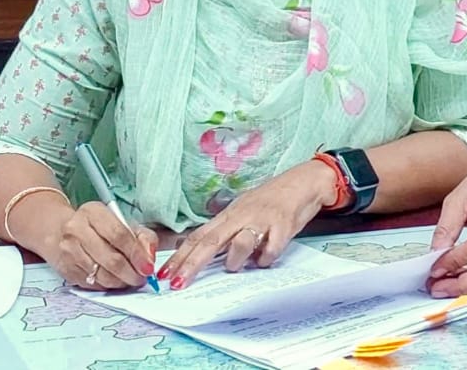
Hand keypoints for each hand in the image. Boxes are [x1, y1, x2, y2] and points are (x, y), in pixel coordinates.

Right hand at [41, 202, 158, 290]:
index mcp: (93, 212)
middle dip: (131, 273)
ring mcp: (68, 250)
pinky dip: (107, 286)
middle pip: (111, 259)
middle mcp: (76, 229)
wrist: (60, 231)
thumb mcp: (122, 223)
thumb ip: (142, 237)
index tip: (148, 267)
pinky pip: (92, 284)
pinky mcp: (65, 269)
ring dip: (120, 282)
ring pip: (101, 275)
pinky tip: (113, 280)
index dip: (137, 254)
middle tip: (141, 278)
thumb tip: (149, 258)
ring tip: (129, 280)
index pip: (119, 235)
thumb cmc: (97, 227)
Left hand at [158, 162, 336, 289]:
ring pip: (240, 242)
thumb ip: (222, 231)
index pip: (197, 237)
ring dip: (234, 259)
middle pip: (210, 241)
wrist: (302, 183)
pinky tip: (266, 259)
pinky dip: (266, 258)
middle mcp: (240, 216)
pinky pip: (271, 248)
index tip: (164, 275)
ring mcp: (261, 220)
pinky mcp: (283, 225)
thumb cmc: (269, 201)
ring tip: (233, 267)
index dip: (179, 257)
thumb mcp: (240, 212)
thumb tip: (196, 249)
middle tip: (177, 283)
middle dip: (191, 264)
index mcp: (228, 216)